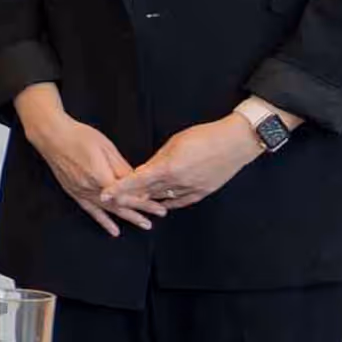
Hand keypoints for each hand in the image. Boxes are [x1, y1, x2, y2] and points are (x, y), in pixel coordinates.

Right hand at [12, 87, 149, 234]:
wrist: (52, 136)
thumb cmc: (79, 137)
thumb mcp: (107, 148)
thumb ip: (122, 168)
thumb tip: (137, 181)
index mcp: (101, 176)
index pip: (128, 193)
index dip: (144, 200)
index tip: (159, 203)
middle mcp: (92, 188)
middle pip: (121, 203)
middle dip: (142, 210)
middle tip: (160, 214)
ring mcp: (82, 192)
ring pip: (109, 209)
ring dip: (128, 217)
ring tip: (145, 224)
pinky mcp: (74, 192)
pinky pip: (91, 210)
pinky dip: (103, 221)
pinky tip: (114, 230)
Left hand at [113, 116, 266, 218]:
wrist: (236, 142)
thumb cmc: (205, 136)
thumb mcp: (175, 143)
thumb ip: (157, 160)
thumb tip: (144, 170)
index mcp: (169, 167)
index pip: (137, 181)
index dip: (119, 189)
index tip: (105, 194)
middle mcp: (178, 182)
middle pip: (147, 193)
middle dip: (130, 196)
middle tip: (114, 199)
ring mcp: (192, 189)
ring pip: (163, 198)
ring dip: (148, 200)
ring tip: (134, 201)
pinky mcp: (203, 192)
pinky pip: (180, 201)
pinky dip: (168, 203)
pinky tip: (160, 205)